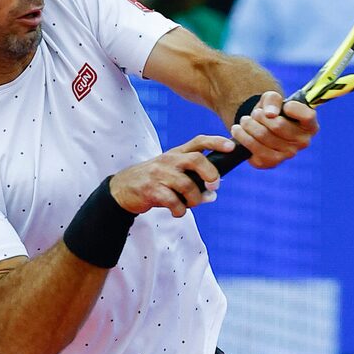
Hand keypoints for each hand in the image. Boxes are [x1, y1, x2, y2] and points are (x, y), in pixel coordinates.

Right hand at [109, 135, 234, 216]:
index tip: (230, 147)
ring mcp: (159, 174)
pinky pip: (173, 202)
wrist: (123, 189)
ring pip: (186, 185)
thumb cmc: (155, 181)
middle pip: (196, 159)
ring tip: (190, 204)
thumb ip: (194, 182)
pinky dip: (180, 210)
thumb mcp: (173, 175)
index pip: (199, 141)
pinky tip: (177, 211)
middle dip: (210, 173)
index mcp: (176, 153)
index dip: (216, 142)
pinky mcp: (151, 189)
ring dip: (194, 199)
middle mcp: (169, 160)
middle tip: (214, 185)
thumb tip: (213, 194)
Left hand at [231, 92, 318, 168]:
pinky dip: (242, 137)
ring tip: (244, 120)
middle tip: (255, 113)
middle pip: (278, 125)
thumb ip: (273, 100)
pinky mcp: (272, 163)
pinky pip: (254, 149)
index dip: (294, 108)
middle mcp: (302, 143)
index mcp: (310, 126)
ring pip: (263, 136)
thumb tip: (270, 113)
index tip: (285, 105)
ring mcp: (288, 155)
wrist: (260, 128)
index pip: (308, 116)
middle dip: (260, 116)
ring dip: (248, 125)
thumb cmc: (272, 111)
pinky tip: (238, 131)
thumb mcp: (272, 99)